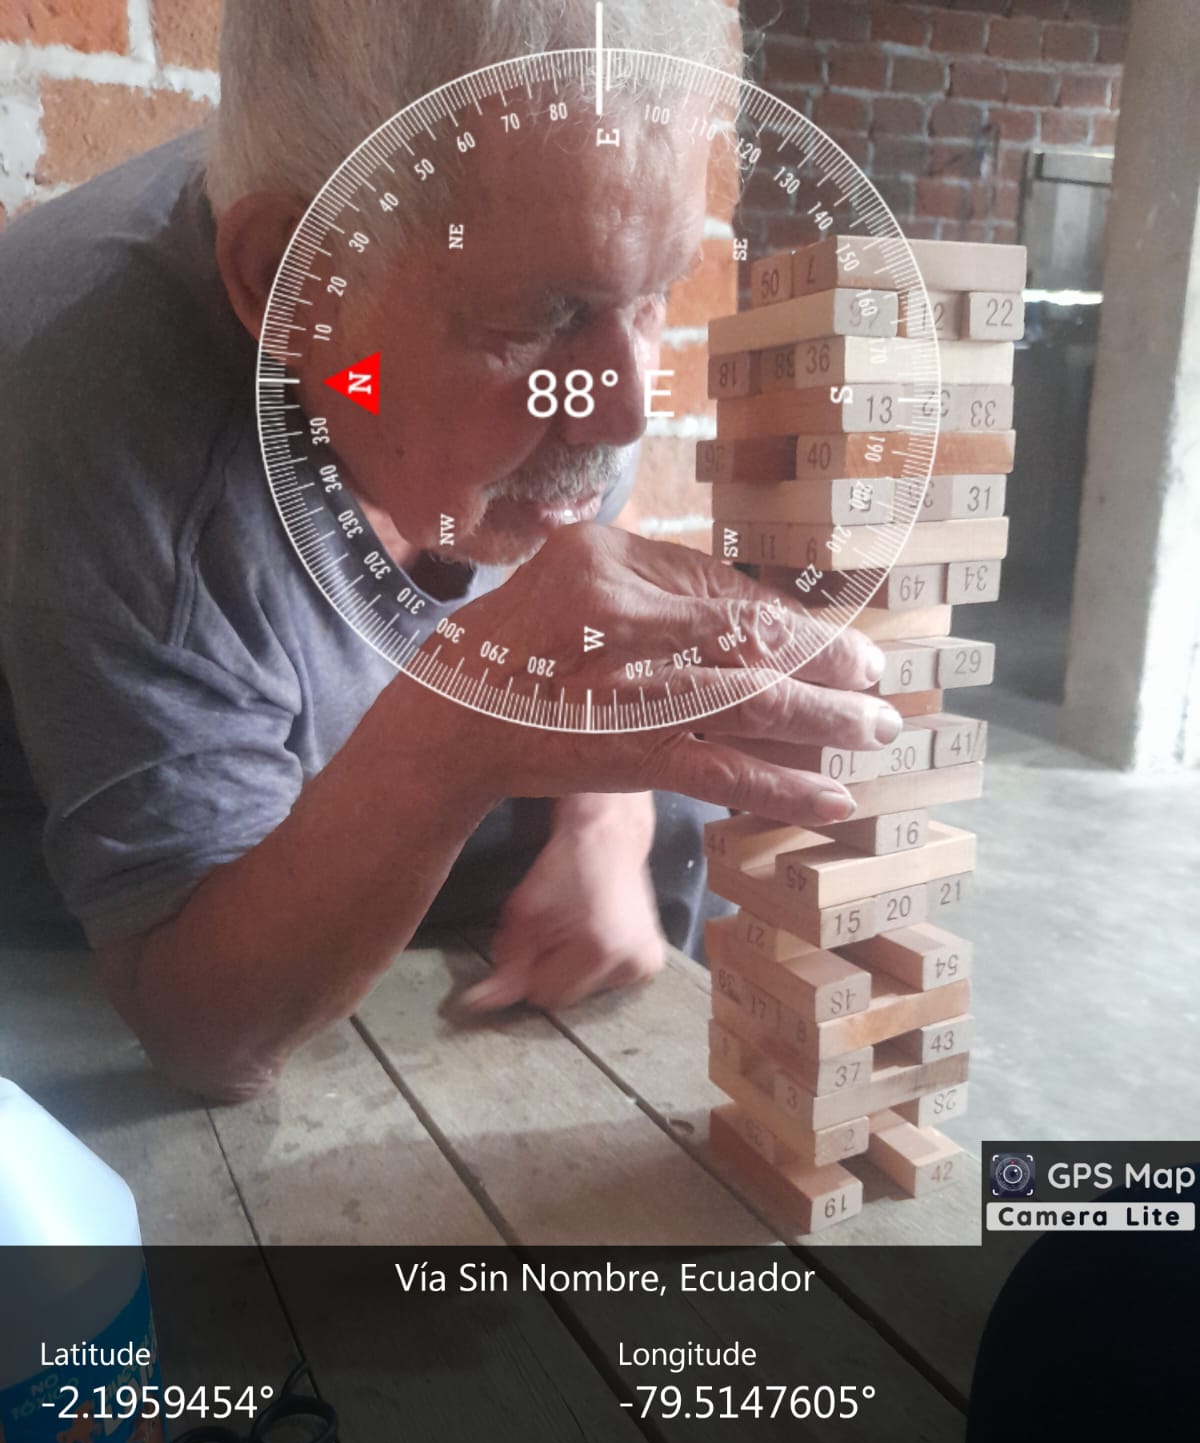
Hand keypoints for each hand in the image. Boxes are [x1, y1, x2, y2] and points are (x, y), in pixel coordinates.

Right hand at [392, 524, 899, 826]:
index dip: (788, 621)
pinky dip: (782, 789)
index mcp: (609, 563)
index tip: (830, 642)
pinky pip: (724, 773)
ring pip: (753, 702)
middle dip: (827, 663)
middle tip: (877, 678)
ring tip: (877, 730)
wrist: (450, 722)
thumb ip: (652, 578)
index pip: (724, 590)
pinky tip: (831, 800)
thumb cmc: (509, 643)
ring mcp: (632, 692)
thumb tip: (747, 605)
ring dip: (826, 720)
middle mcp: (627, 619)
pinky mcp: (632, 758)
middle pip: (752, 639)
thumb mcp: (570, 573)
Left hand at [461, 794, 664, 1011]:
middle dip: (552, 971)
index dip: (530, 969)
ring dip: (574, 970)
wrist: (609, 840)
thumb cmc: (563, 869)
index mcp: (597, 949)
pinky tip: (596, 938)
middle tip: (557, 934)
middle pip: (567, 998)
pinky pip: (608, 985)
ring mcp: (646, 965)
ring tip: (579, 932)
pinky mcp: (652, 964)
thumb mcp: (523, 913)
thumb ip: (505, 965)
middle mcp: (630, 962)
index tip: (536, 940)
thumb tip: (479, 1004)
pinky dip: (595, 968)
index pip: (544, 995)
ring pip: (587, 994)